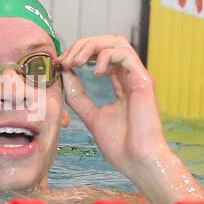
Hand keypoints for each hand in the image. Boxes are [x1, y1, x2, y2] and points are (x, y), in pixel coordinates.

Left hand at [57, 35, 165, 168]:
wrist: (137, 161)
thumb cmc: (119, 143)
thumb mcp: (90, 116)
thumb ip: (78, 96)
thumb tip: (65, 74)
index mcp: (119, 83)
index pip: (100, 54)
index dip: (79, 53)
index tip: (61, 64)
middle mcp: (129, 76)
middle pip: (107, 42)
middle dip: (82, 46)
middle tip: (65, 60)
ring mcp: (137, 76)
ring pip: (116, 41)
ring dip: (91, 46)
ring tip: (75, 62)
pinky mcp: (143, 80)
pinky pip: (124, 54)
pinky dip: (105, 56)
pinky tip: (94, 72)